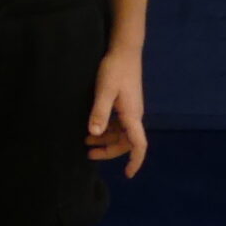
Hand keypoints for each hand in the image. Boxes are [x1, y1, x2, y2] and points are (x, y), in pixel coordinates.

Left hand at [86, 49, 147, 175]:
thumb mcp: (104, 90)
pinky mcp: (125, 103)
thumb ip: (99, 112)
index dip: (135, 161)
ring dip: (105, 139)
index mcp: (132, 116)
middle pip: (126, 142)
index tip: (127, 174)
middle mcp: (134, 116)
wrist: (125, 51)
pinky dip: (106, 129)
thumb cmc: (115, 69)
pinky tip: (93, 127)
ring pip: (121, 133)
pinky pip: (118, 123)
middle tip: (88, 154)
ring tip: (86, 141)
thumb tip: (94, 134)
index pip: (139, 145)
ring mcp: (130, 109)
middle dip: (109, 151)